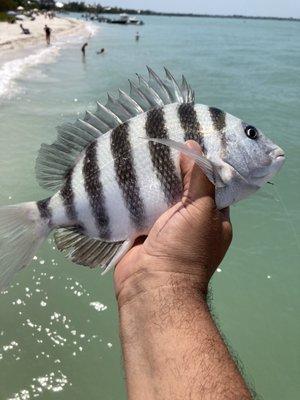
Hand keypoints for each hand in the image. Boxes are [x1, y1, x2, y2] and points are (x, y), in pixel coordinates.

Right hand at [114, 141, 231, 302]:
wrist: (151, 285)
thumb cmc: (185, 248)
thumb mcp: (201, 209)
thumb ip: (199, 179)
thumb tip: (194, 146)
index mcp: (214, 218)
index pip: (212, 185)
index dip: (202, 164)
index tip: (190, 142)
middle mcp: (191, 222)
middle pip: (184, 189)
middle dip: (175, 170)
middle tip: (164, 143)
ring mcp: (166, 227)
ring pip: (161, 197)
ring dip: (154, 180)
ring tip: (145, 151)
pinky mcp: (144, 230)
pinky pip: (142, 207)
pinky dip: (138, 193)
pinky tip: (130, 172)